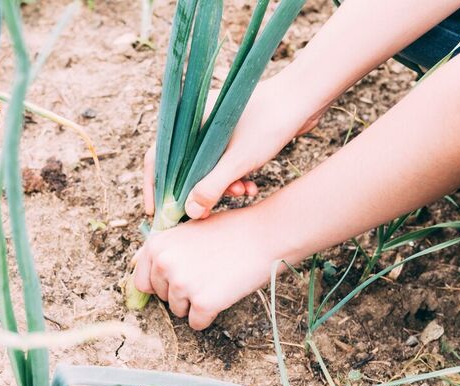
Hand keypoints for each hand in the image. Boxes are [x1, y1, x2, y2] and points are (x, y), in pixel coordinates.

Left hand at [133, 205, 278, 329]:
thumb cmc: (229, 231)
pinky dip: (210, 314)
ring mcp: (182, 284)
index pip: (142, 282)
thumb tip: (133, 265)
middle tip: (207, 271)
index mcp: (157, 245)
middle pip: (163, 297)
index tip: (180, 277)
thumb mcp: (187, 231)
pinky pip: (197, 323)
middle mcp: (164, 264)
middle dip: (182, 291)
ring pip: (179, 311)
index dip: (162, 283)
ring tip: (217, 278)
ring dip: (197, 302)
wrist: (263, 235)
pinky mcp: (202, 302)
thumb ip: (163, 250)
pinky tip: (223, 292)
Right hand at [143, 72, 321, 218]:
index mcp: (187, 121)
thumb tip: (189, 212)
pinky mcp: (233, 136)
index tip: (157, 212)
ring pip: (205, 168)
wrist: (305, 97)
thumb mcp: (238, 159)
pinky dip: (234, 178)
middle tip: (203, 213)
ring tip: (241, 193)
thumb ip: (211, 187)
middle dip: (195, 192)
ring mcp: (215, 130)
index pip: (157, 156)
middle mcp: (196, 124)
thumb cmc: (269, 120)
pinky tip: (251, 187)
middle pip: (181, 166)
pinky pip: (224, 164)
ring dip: (220, 187)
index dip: (154, 186)